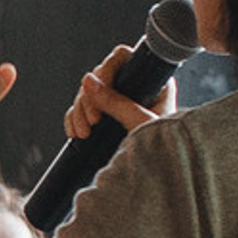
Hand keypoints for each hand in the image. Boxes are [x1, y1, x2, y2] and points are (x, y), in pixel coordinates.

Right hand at [62, 46, 178, 141]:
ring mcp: (118, 103)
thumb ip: (115, 101)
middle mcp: (134, 88)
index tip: (98, 96)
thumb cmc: (163, 149)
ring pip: (86, 94)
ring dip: (79, 113)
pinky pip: (79, 110)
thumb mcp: (140, 123)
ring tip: (84, 134)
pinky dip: (74, 120)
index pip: (123, 59)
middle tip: (93, 124)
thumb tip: (87, 79)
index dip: (106, 72)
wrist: (160, 178)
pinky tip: (76, 134)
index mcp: (152, 82)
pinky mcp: (104, 118)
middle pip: (99, 76)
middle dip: (89, 100)